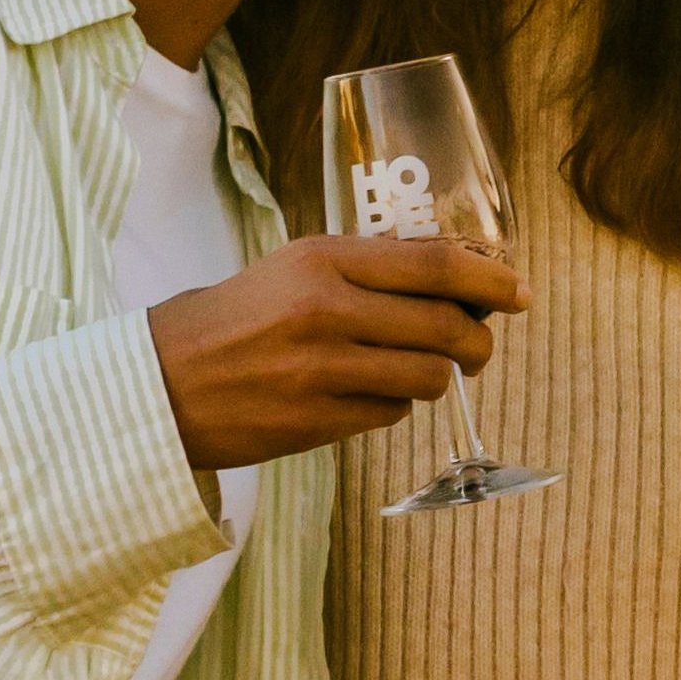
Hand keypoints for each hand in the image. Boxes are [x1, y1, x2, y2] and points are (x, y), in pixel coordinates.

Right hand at [146, 234, 524, 473]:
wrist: (160, 383)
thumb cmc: (232, 319)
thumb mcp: (293, 268)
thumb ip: (365, 269)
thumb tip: (452, 280)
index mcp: (323, 259)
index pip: (435, 264)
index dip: (490, 281)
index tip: (520, 292)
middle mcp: (327, 309)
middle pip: (445, 326)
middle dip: (478, 342)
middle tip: (480, 348)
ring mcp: (323, 370)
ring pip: (427, 377)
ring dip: (437, 378)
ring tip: (421, 371)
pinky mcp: (317, 421)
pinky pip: (390, 414)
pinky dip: (394, 406)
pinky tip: (369, 395)